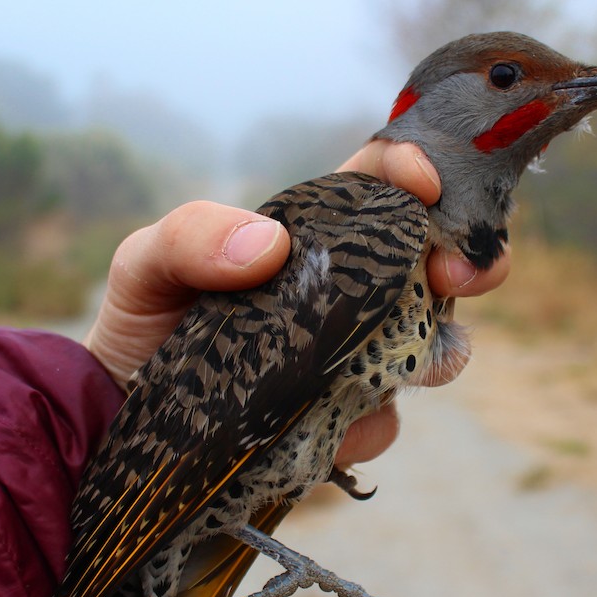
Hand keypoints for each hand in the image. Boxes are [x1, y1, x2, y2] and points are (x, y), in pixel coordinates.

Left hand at [83, 141, 510, 464]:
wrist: (124, 418)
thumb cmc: (144, 324)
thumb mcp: (147, 265)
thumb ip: (192, 235)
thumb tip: (272, 246)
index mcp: (313, 235)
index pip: (380, 184)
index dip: (414, 170)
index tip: (425, 182)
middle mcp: (349, 291)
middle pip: (438, 262)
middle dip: (471, 260)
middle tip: (458, 275)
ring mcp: (353, 356)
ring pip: (432, 347)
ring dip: (433, 351)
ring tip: (403, 361)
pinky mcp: (344, 419)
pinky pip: (382, 421)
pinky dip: (363, 423)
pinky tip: (326, 426)